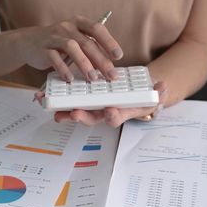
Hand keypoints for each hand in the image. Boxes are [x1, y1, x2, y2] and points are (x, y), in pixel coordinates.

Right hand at [16, 15, 122, 81]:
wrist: (28, 42)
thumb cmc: (57, 43)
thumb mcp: (74, 40)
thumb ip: (88, 48)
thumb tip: (107, 66)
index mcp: (78, 23)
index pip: (97, 29)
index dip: (109, 42)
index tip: (118, 56)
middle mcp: (66, 27)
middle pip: (87, 42)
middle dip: (101, 60)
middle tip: (110, 75)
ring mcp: (54, 37)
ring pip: (71, 47)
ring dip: (84, 63)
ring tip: (92, 78)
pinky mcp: (43, 49)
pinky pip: (54, 58)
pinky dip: (63, 68)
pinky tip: (70, 78)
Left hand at [34, 81, 167, 127]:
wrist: (133, 92)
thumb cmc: (143, 97)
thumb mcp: (154, 95)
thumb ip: (158, 93)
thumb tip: (162, 88)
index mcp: (119, 111)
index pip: (115, 117)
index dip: (112, 116)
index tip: (110, 112)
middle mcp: (103, 112)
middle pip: (91, 118)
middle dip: (82, 117)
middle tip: (73, 113)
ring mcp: (91, 106)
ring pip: (76, 112)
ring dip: (64, 112)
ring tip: (54, 111)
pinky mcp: (81, 98)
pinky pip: (68, 101)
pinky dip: (56, 101)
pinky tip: (44, 97)